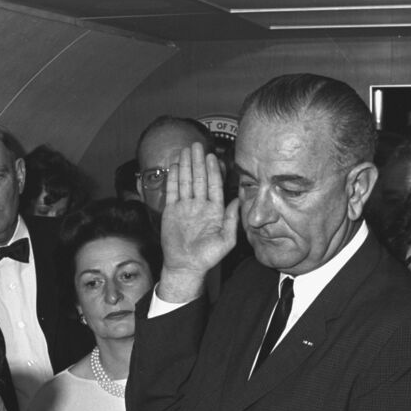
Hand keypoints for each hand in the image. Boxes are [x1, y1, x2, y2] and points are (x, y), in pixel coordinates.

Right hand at [157, 143, 238, 302]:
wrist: (185, 266)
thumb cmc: (208, 257)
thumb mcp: (226, 240)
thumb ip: (232, 219)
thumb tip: (239, 199)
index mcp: (214, 210)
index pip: (214, 185)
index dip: (213, 170)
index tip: (212, 156)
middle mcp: (200, 205)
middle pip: (199, 179)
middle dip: (198, 162)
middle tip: (197, 145)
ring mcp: (185, 207)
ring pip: (186, 181)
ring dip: (187, 165)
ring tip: (186, 150)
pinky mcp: (171, 210)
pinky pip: (173, 190)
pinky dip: (174, 178)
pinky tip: (176, 165)